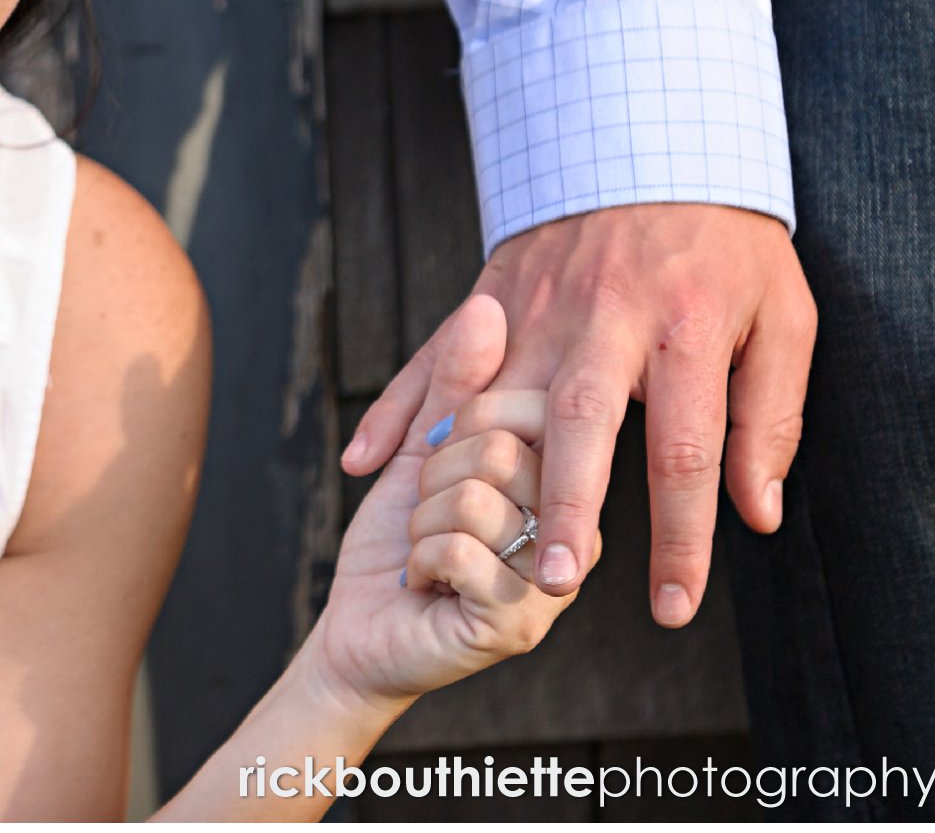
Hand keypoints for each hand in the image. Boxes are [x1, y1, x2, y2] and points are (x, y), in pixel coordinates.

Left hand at [303, 302, 587, 710]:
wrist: (360, 626)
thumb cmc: (398, 534)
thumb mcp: (422, 446)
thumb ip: (454, 381)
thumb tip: (487, 308)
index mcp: (564, 481)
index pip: (526, 412)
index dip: (458, 425)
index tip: (441, 461)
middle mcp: (574, 530)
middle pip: (496, 450)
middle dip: (432, 476)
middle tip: (428, 514)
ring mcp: (552, 580)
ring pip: (475, 500)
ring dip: (421, 524)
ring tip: (428, 552)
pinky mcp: (520, 623)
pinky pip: (460, 553)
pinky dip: (418, 562)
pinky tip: (425, 585)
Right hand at [340, 203, 815, 627]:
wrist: (651, 134)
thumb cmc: (725, 242)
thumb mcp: (782, 316)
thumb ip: (770, 415)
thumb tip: (757, 512)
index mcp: (681, 327)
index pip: (683, 448)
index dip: (681, 536)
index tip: (673, 605)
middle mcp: (603, 317)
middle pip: (579, 423)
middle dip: (567, 508)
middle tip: (554, 580)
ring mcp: (537, 304)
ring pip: (498, 395)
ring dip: (475, 474)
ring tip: (457, 545)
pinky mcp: (492, 295)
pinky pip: (438, 358)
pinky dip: (397, 410)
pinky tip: (369, 463)